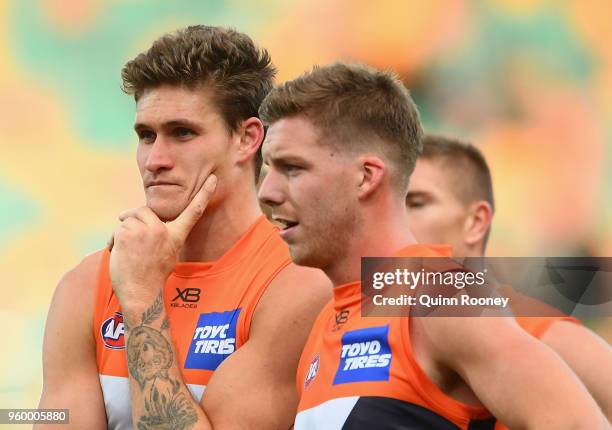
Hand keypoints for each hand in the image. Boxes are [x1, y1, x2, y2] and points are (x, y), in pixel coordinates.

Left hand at [109, 175, 216, 306]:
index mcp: (176, 235)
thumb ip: (164, 236)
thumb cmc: (153, 276)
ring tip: (127, 252)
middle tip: (131, 237)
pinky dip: (114, 241)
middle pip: (144, 210)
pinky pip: (118, 230)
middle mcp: (162, 230)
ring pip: (128, 220)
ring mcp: (144, 231)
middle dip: (134, 220)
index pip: (193, 211)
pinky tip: (119, 255)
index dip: (204, 193)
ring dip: (123, 233)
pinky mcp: (127, 234)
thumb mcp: (168, 254)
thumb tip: (149, 222)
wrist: (141, 294)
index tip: (213, 178)